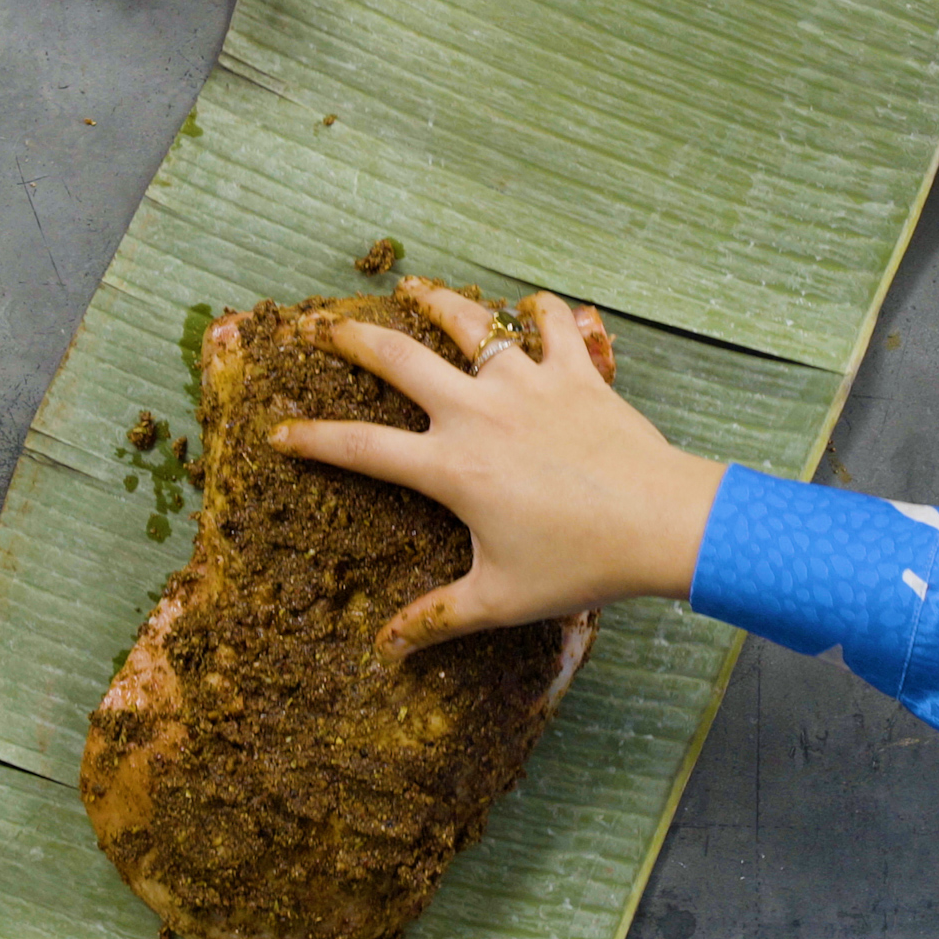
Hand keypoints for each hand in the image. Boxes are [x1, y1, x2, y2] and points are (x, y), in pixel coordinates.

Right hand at [269, 278, 726, 659]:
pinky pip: (553, 323)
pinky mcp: (576, 372)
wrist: (660, 522)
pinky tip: (532, 304)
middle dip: (350, 339)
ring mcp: (528, 383)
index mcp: (450, 467)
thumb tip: (384, 651)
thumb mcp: (499, 599)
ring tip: (413, 287)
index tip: (277, 433)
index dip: (311, 439)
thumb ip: (435, 618)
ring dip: (436, 301)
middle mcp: (478, 412)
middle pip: (398, 358)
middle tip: (321, 329)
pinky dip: (540, 310)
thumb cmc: (578, 565)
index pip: (359, 448)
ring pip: (470, 323)